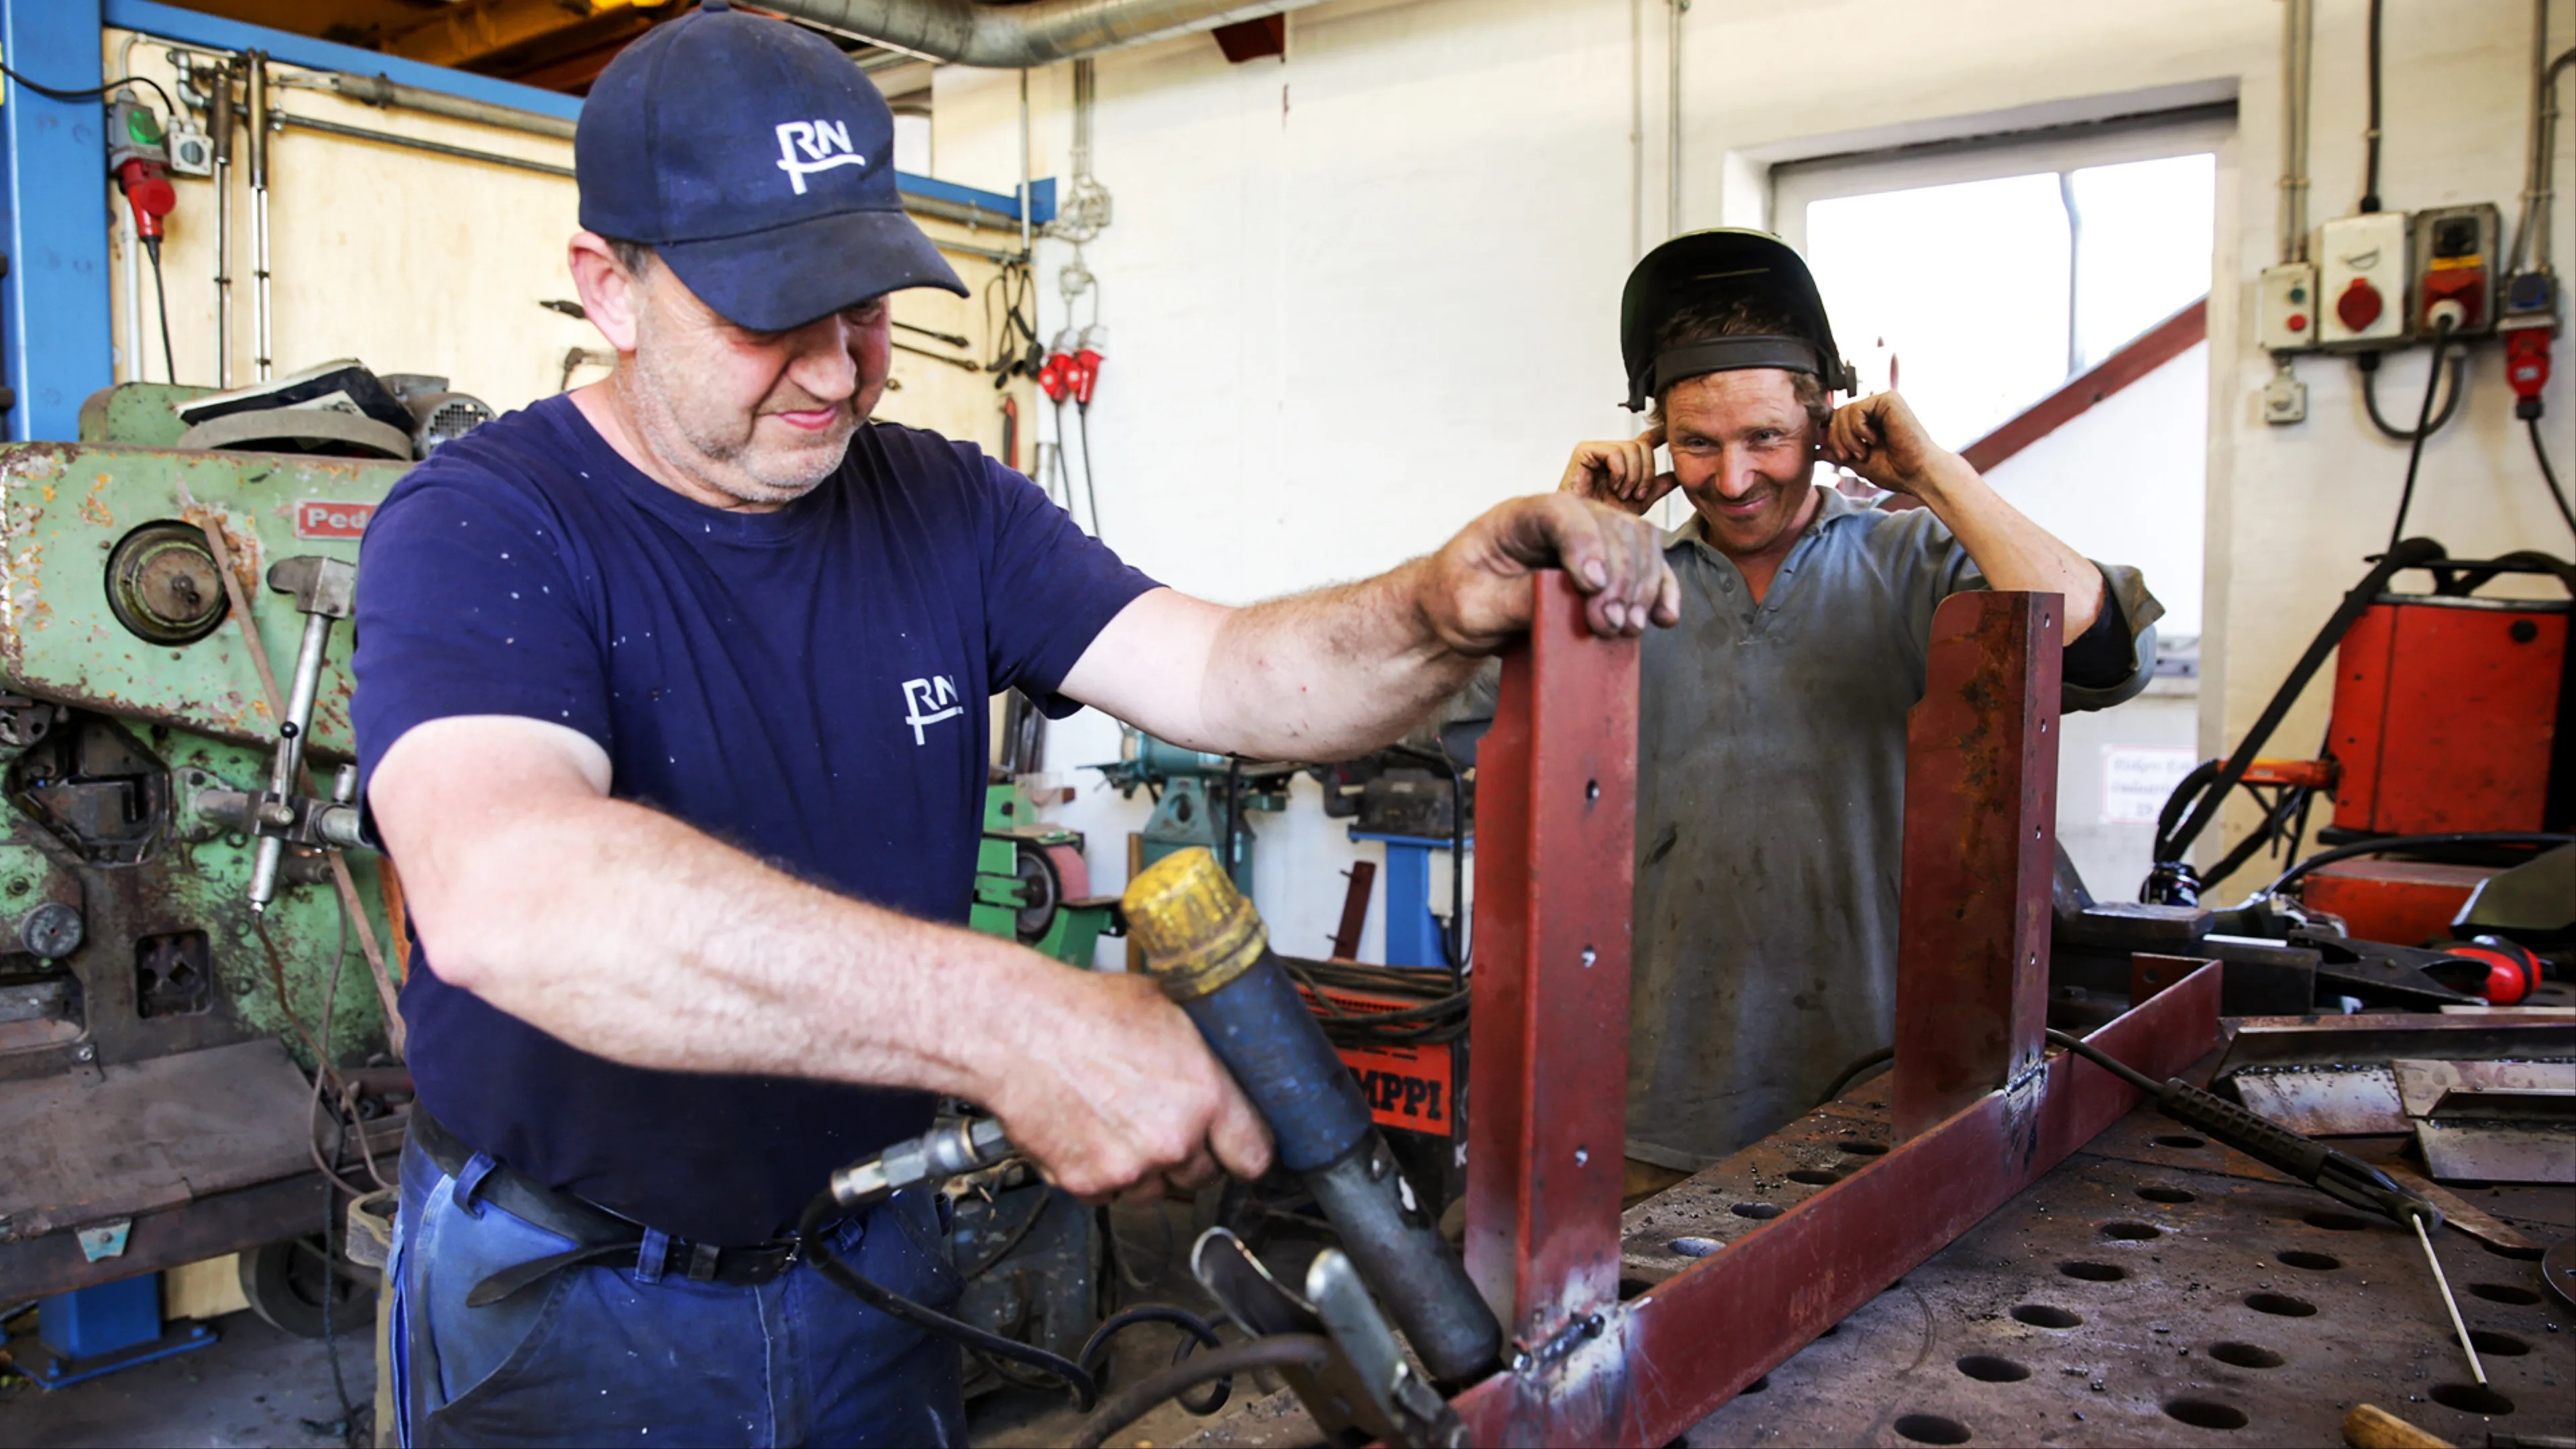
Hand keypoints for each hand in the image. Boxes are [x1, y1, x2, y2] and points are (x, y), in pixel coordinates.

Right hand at [985, 969, 1271, 1203]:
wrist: (1016, 1031)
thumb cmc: (1085, 1012)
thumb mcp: (1170, 1009)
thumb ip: (1209, 1051)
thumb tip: (1235, 1058)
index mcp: (1206, 1096)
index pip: (1254, 1155)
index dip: (1245, 1149)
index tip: (1238, 1146)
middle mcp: (1173, 1140)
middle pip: (1204, 1177)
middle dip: (1191, 1154)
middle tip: (1166, 1122)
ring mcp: (1130, 1168)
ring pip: (1157, 1190)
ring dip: (1148, 1168)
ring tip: (1122, 1122)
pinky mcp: (1088, 1184)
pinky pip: (1111, 1195)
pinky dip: (1104, 1174)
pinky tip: (1092, 1132)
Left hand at [1419, 493, 1680, 650]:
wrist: (1457, 616)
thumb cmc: (1457, 600)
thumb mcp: (1471, 605)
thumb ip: (1515, 599)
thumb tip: (1561, 600)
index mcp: (1519, 517)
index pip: (1562, 512)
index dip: (1584, 542)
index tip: (1591, 585)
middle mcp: (1560, 520)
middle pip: (1610, 526)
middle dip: (1618, 576)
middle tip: (1608, 623)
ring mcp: (1589, 541)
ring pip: (1638, 542)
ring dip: (1642, 585)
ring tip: (1627, 626)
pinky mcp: (1606, 568)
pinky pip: (1647, 567)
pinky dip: (1661, 589)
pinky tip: (1663, 617)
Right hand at [1559, 425, 1674, 516]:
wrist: (1587, 528)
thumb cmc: (1605, 517)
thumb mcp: (1640, 502)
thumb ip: (1658, 486)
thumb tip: (1678, 474)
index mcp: (1622, 462)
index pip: (1644, 440)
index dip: (1658, 434)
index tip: (1669, 433)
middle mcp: (1610, 453)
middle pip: (1642, 446)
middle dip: (1646, 473)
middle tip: (1637, 494)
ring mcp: (1597, 450)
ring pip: (1631, 448)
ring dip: (1633, 476)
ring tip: (1622, 493)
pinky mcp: (1585, 451)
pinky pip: (1615, 452)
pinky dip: (1619, 472)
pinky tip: (1612, 486)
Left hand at [1819, 391, 1963, 499]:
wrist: (1917, 473)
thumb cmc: (1894, 470)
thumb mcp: (1857, 462)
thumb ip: (1837, 453)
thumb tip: (1815, 450)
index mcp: (1869, 420)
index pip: (1836, 420)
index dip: (1831, 437)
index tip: (1840, 456)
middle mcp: (1876, 407)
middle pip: (1836, 414)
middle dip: (1837, 440)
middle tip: (1850, 457)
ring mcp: (1882, 401)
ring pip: (1843, 412)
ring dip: (1847, 438)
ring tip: (1864, 452)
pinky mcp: (1888, 399)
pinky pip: (1856, 409)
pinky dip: (1859, 430)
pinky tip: (1875, 440)